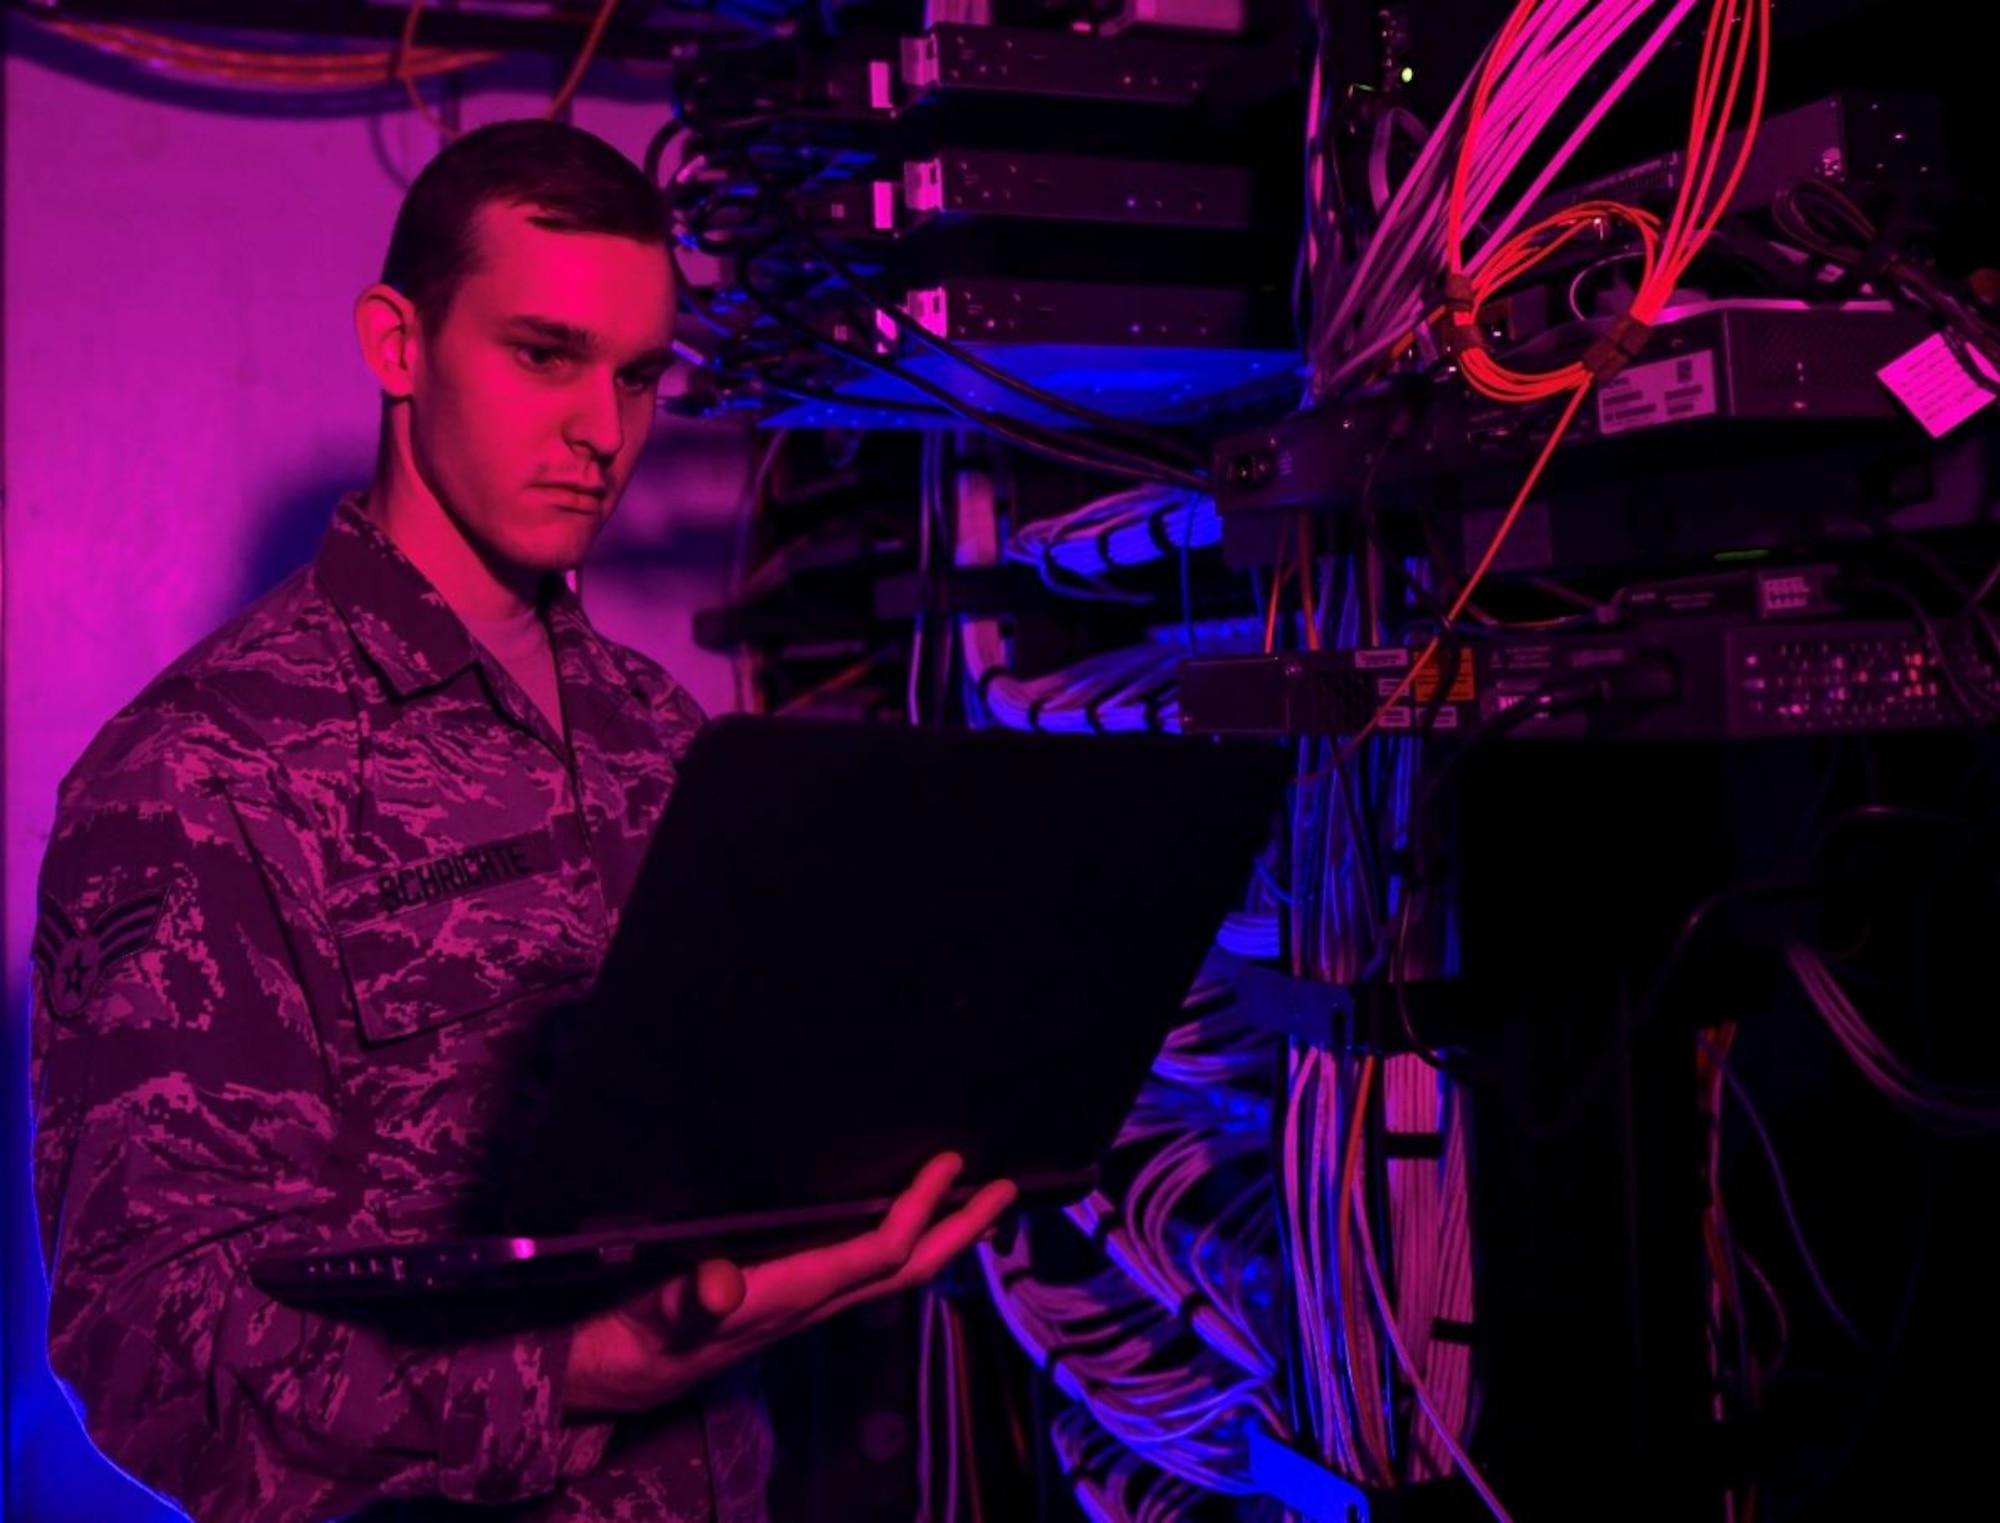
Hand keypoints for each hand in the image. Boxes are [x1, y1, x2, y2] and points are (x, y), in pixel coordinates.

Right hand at [565, 1153, 1015, 1416]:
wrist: (624, 1374)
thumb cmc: (644, 1334)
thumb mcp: (662, 1310)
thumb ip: (694, 1296)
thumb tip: (725, 1283)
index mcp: (796, 1294)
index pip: (881, 1252)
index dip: (922, 1209)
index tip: (951, 1164)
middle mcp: (817, 1301)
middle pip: (910, 1268)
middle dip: (962, 1232)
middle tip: (1006, 1189)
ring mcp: (811, 1303)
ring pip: (896, 1272)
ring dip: (943, 1240)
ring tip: (977, 1204)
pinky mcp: (797, 1299)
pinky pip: (869, 1270)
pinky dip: (905, 1244)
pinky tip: (909, 1227)